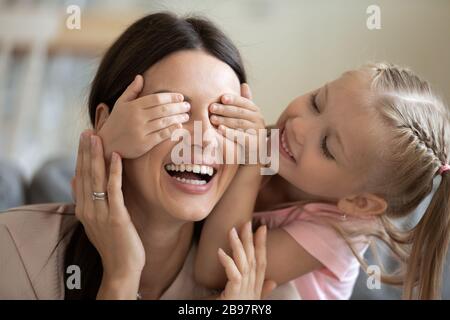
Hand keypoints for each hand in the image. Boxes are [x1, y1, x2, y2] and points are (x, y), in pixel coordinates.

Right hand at [74, 130, 144, 297]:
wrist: (121, 267)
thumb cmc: (113, 243)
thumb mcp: (95, 221)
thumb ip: (86, 201)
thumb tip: (76, 180)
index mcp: (83, 209)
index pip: (80, 177)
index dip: (81, 156)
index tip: (84, 138)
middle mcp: (88, 209)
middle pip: (85, 174)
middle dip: (86, 151)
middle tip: (88, 130)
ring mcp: (101, 212)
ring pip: (96, 178)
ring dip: (97, 156)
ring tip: (98, 137)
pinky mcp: (116, 216)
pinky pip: (114, 189)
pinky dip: (114, 171)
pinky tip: (116, 156)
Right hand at [98, 75, 189, 159]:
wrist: (106, 144)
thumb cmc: (115, 122)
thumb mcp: (120, 104)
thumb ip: (131, 91)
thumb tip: (140, 76)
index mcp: (133, 106)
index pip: (156, 98)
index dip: (171, 97)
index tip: (180, 97)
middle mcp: (137, 117)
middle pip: (163, 109)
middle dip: (178, 107)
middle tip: (188, 106)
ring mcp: (141, 131)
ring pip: (164, 122)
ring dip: (178, 118)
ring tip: (186, 116)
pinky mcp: (144, 143)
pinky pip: (161, 135)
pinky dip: (172, 130)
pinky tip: (179, 127)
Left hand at [209, 84, 265, 164]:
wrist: (252, 155)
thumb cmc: (245, 132)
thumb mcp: (246, 116)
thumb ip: (244, 102)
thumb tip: (244, 84)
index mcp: (256, 111)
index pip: (244, 102)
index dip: (233, 99)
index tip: (221, 97)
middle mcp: (259, 120)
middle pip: (240, 113)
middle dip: (225, 109)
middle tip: (211, 108)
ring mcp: (258, 132)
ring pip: (240, 124)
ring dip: (225, 120)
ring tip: (212, 118)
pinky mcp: (254, 144)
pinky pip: (241, 137)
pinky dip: (230, 133)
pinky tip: (220, 130)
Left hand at [217, 222, 276, 299]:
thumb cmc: (238, 309)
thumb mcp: (251, 300)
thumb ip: (262, 291)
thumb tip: (273, 282)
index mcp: (256, 286)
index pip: (261, 262)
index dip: (262, 244)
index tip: (262, 227)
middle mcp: (253, 287)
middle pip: (253, 259)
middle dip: (251, 239)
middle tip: (247, 222)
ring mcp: (245, 291)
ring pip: (245, 263)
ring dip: (239, 245)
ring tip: (232, 231)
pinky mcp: (234, 295)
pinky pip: (234, 275)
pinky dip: (228, 262)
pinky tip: (220, 252)